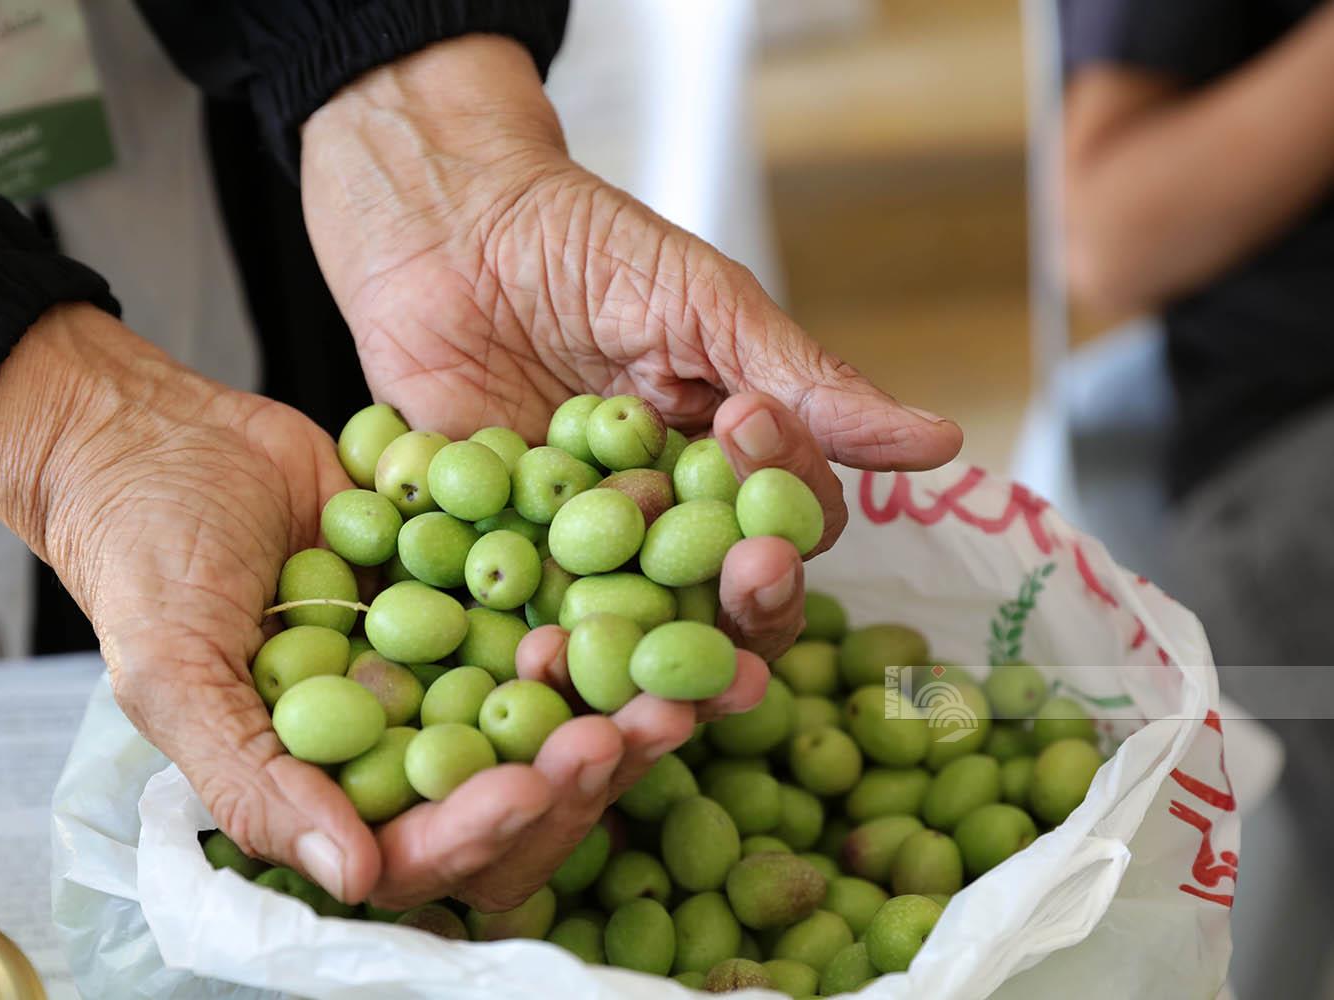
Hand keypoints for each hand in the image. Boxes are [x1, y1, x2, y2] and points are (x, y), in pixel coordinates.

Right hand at [0, 304, 767, 911]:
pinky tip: (675, 548)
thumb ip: (254, 783)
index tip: (542, 779)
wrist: (156, 436)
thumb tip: (358, 874)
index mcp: (346, 785)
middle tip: (661, 715)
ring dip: (631, 681)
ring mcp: (455, 654)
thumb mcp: (173, 675)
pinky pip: (557, 587)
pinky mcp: (484, 577)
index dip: (492, 825)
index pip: (434, 841)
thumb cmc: (142, 561)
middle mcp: (413, 731)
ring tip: (705, 656)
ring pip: (561, 689)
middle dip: (594, 756)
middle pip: (523, 773)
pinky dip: (613, 575)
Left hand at [301, 36, 962, 661]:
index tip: (750, 432)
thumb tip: (940, 442)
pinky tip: (535, 654)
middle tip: (747, 579)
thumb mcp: (702, 300)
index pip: (788, 524)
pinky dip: (531, 639)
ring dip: (648, 652)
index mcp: (727, 468)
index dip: (788, 508)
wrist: (442, 224)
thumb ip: (806, 381)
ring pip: (628, 626)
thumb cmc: (584, 245)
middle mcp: (662, 522)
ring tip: (654, 649)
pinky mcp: (492, 556)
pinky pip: (521, 613)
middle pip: (720, 601)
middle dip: (743, 602)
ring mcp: (578, 547)